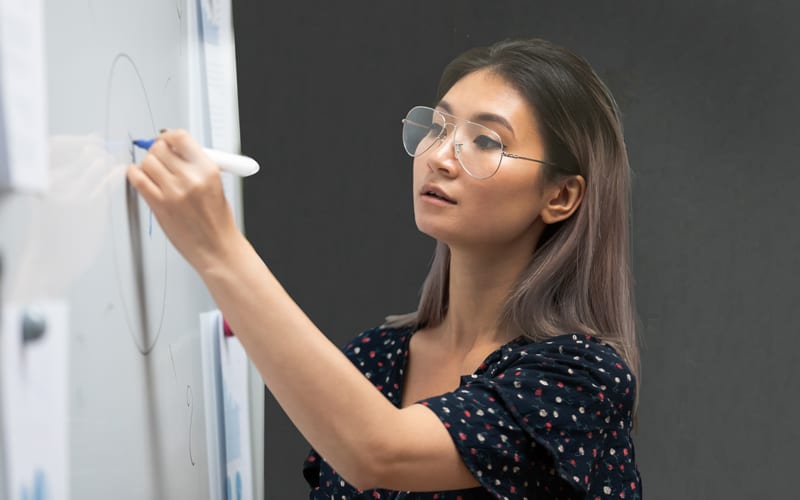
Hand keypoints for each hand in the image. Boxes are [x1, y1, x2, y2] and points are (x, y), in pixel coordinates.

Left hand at [126, 129, 240, 271]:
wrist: (217, 248)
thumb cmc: (218, 222)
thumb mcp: (216, 185)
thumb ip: (195, 166)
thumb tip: (173, 150)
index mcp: (208, 169)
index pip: (181, 138)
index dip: (168, 136)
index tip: (164, 140)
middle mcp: (191, 178)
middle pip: (160, 148)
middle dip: (156, 151)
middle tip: (158, 158)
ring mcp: (174, 192)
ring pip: (147, 162)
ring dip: (146, 165)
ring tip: (153, 173)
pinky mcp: (159, 205)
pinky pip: (138, 180)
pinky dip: (135, 175)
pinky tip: (140, 177)